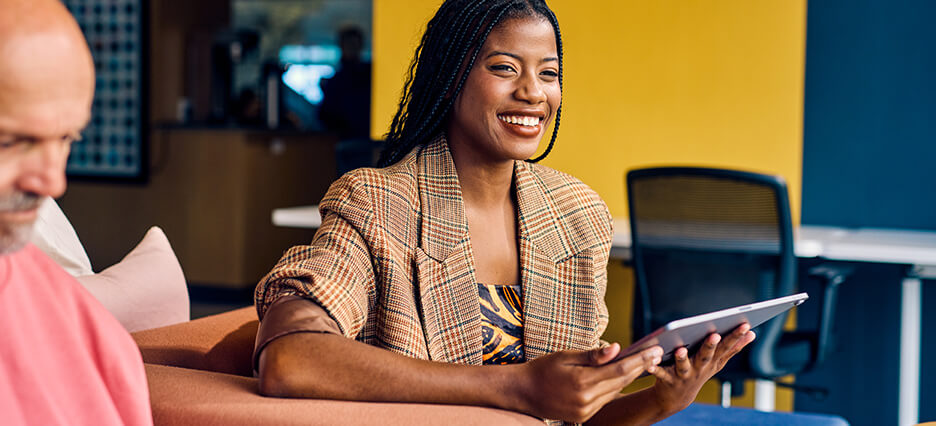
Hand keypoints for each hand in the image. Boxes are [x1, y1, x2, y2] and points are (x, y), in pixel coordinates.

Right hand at [513, 344, 662, 422]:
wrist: (523, 393)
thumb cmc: (543, 369)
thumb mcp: (566, 356)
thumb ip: (593, 355)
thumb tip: (617, 348)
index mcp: (582, 381)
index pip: (620, 369)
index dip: (640, 359)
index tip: (656, 349)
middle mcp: (586, 399)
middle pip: (622, 381)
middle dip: (641, 366)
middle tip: (658, 353)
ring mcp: (585, 410)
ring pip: (615, 391)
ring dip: (631, 377)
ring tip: (645, 362)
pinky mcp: (584, 416)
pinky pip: (605, 399)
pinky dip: (616, 387)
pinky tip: (624, 376)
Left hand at [648, 323, 755, 414]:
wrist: (677, 397)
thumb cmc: (698, 372)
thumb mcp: (717, 362)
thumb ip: (733, 348)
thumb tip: (752, 334)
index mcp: (712, 361)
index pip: (726, 347)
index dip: (736, 337)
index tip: (745, 325)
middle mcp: (700, 368)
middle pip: (706, 356)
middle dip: (710, 346)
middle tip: (714, 335)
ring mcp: (684, 375)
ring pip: (683, 366)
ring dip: (682, 358)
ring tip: (680, 350)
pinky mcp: (667, 379)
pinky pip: (660, 373)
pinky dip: (655, 369)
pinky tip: (650, 363)